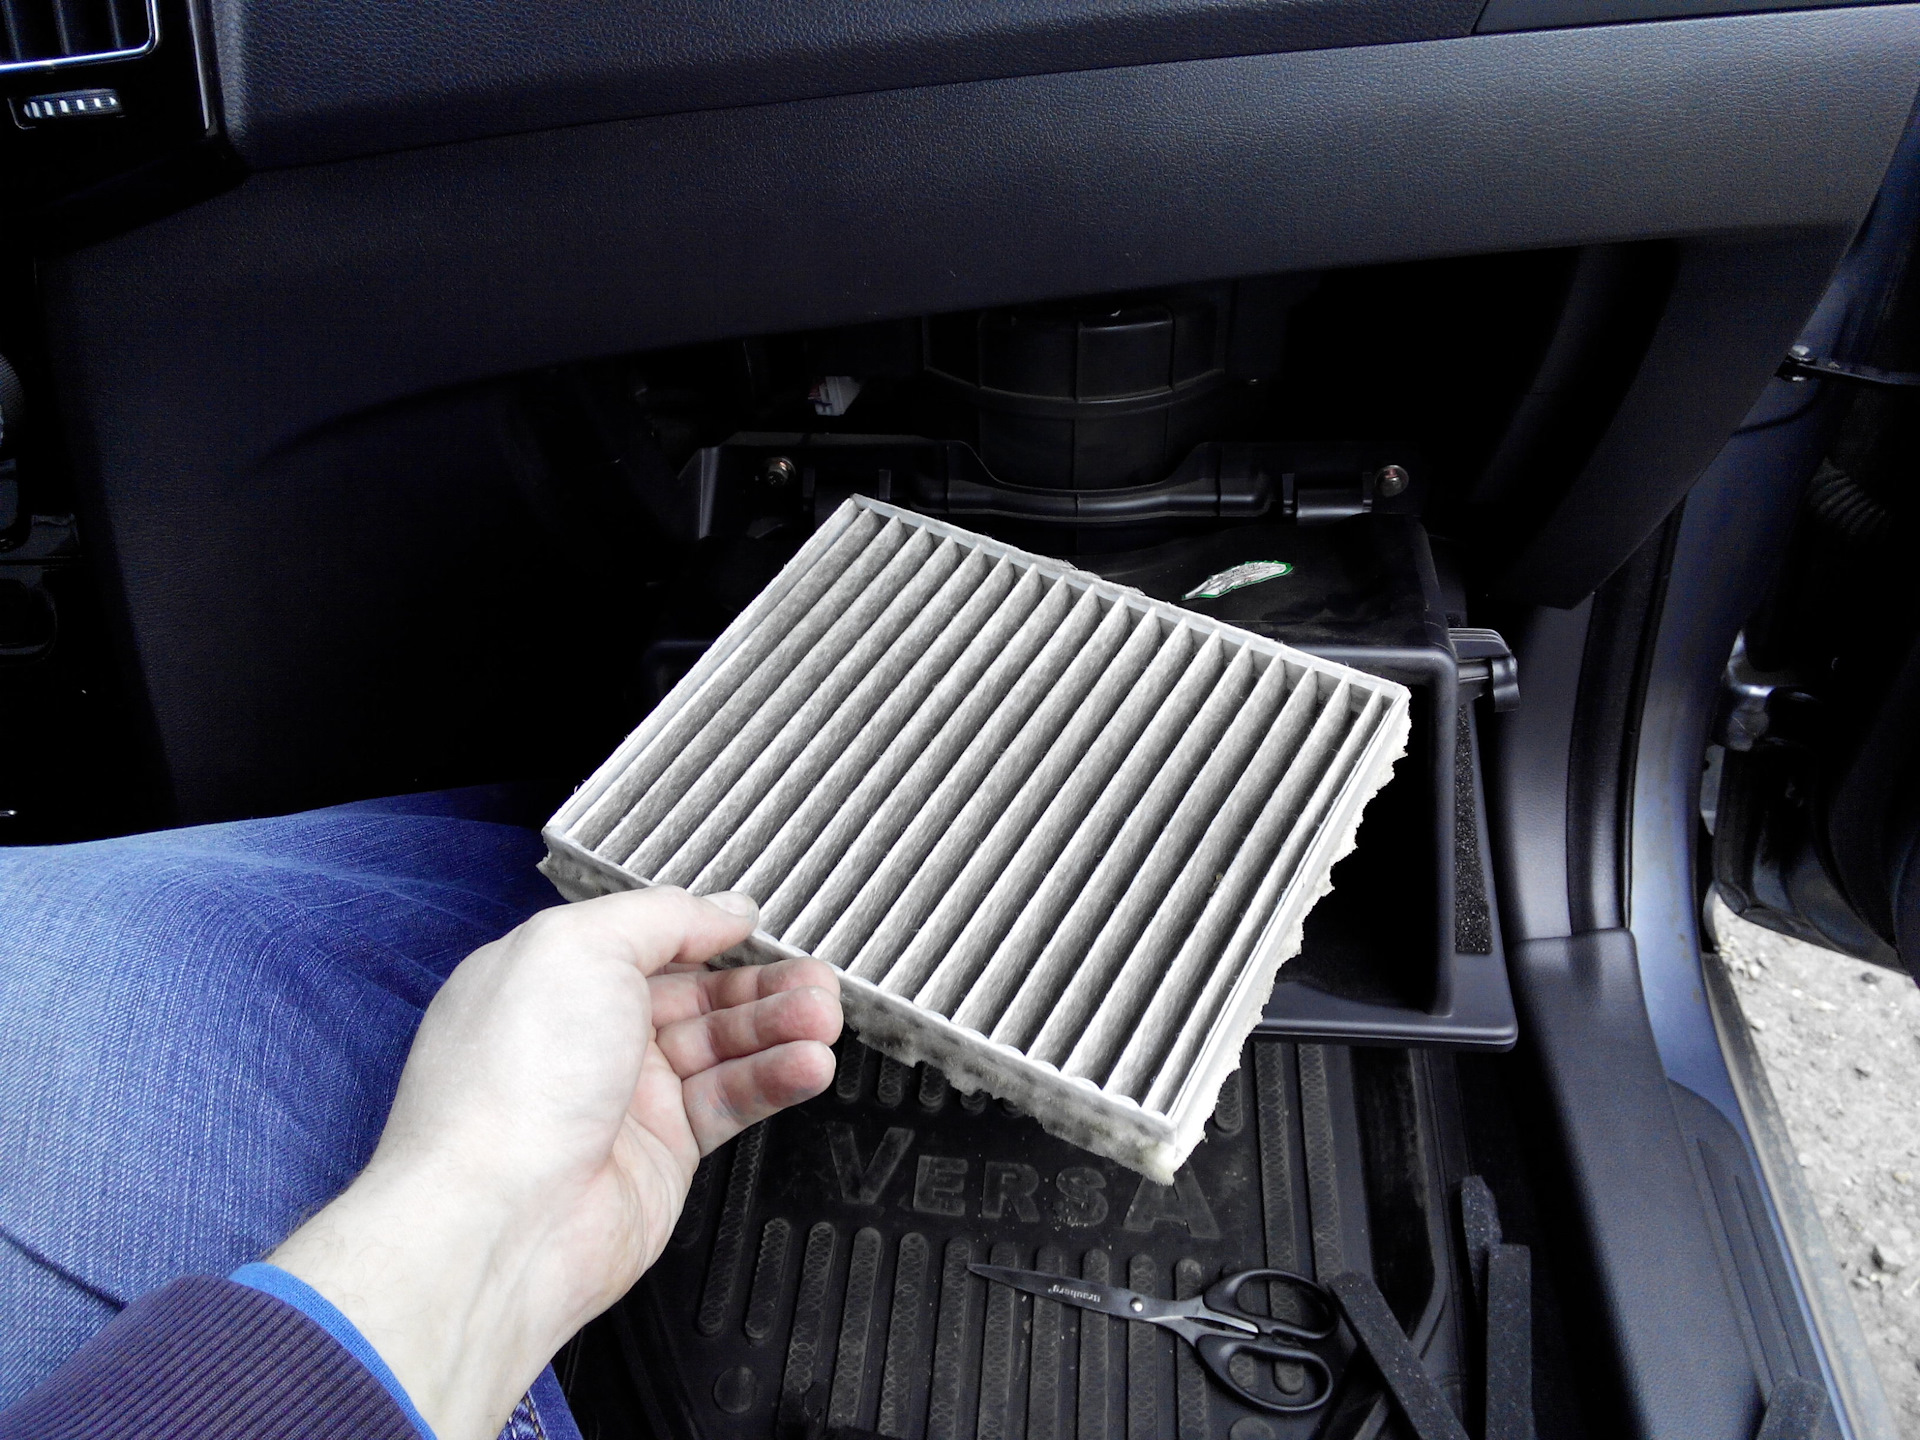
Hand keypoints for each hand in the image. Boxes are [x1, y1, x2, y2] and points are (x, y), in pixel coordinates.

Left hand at [269, 887, 840, 1439]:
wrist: (504, 1218)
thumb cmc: (515, 1077)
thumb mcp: (583, 947)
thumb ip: (661, 918)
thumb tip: (723, 909)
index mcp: (553, 976)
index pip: (646, 939)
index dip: (706, 931)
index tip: (758, 928)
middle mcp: (588, 1034)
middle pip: (695, 993)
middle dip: (762, 983)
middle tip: (818, 983)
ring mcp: (625, 1096)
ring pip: (723, 1046)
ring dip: (780, 1028)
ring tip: (825, 1020)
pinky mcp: (663, 1152)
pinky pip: (732, 1101)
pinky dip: (775, 1079)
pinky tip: (809, 1064)